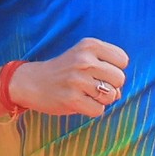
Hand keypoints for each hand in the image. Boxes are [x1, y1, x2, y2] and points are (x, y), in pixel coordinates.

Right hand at [4, 38, 129, 118]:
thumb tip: (118, 93)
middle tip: (93, 85)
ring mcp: (78, 80)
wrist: (31, 82)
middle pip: (120, 79)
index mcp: (89, 45)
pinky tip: (80, 102)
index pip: (123, 60)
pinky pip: (99, 110)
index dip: (115, 69)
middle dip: (112, 86)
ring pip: (111, 96)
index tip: (99, 70)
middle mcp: (84, 60)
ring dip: (102, 99)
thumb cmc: (64, 70)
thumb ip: (107, 67)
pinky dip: (92, 109)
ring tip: (86, 94)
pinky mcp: (72, 99)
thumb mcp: (84, 55)